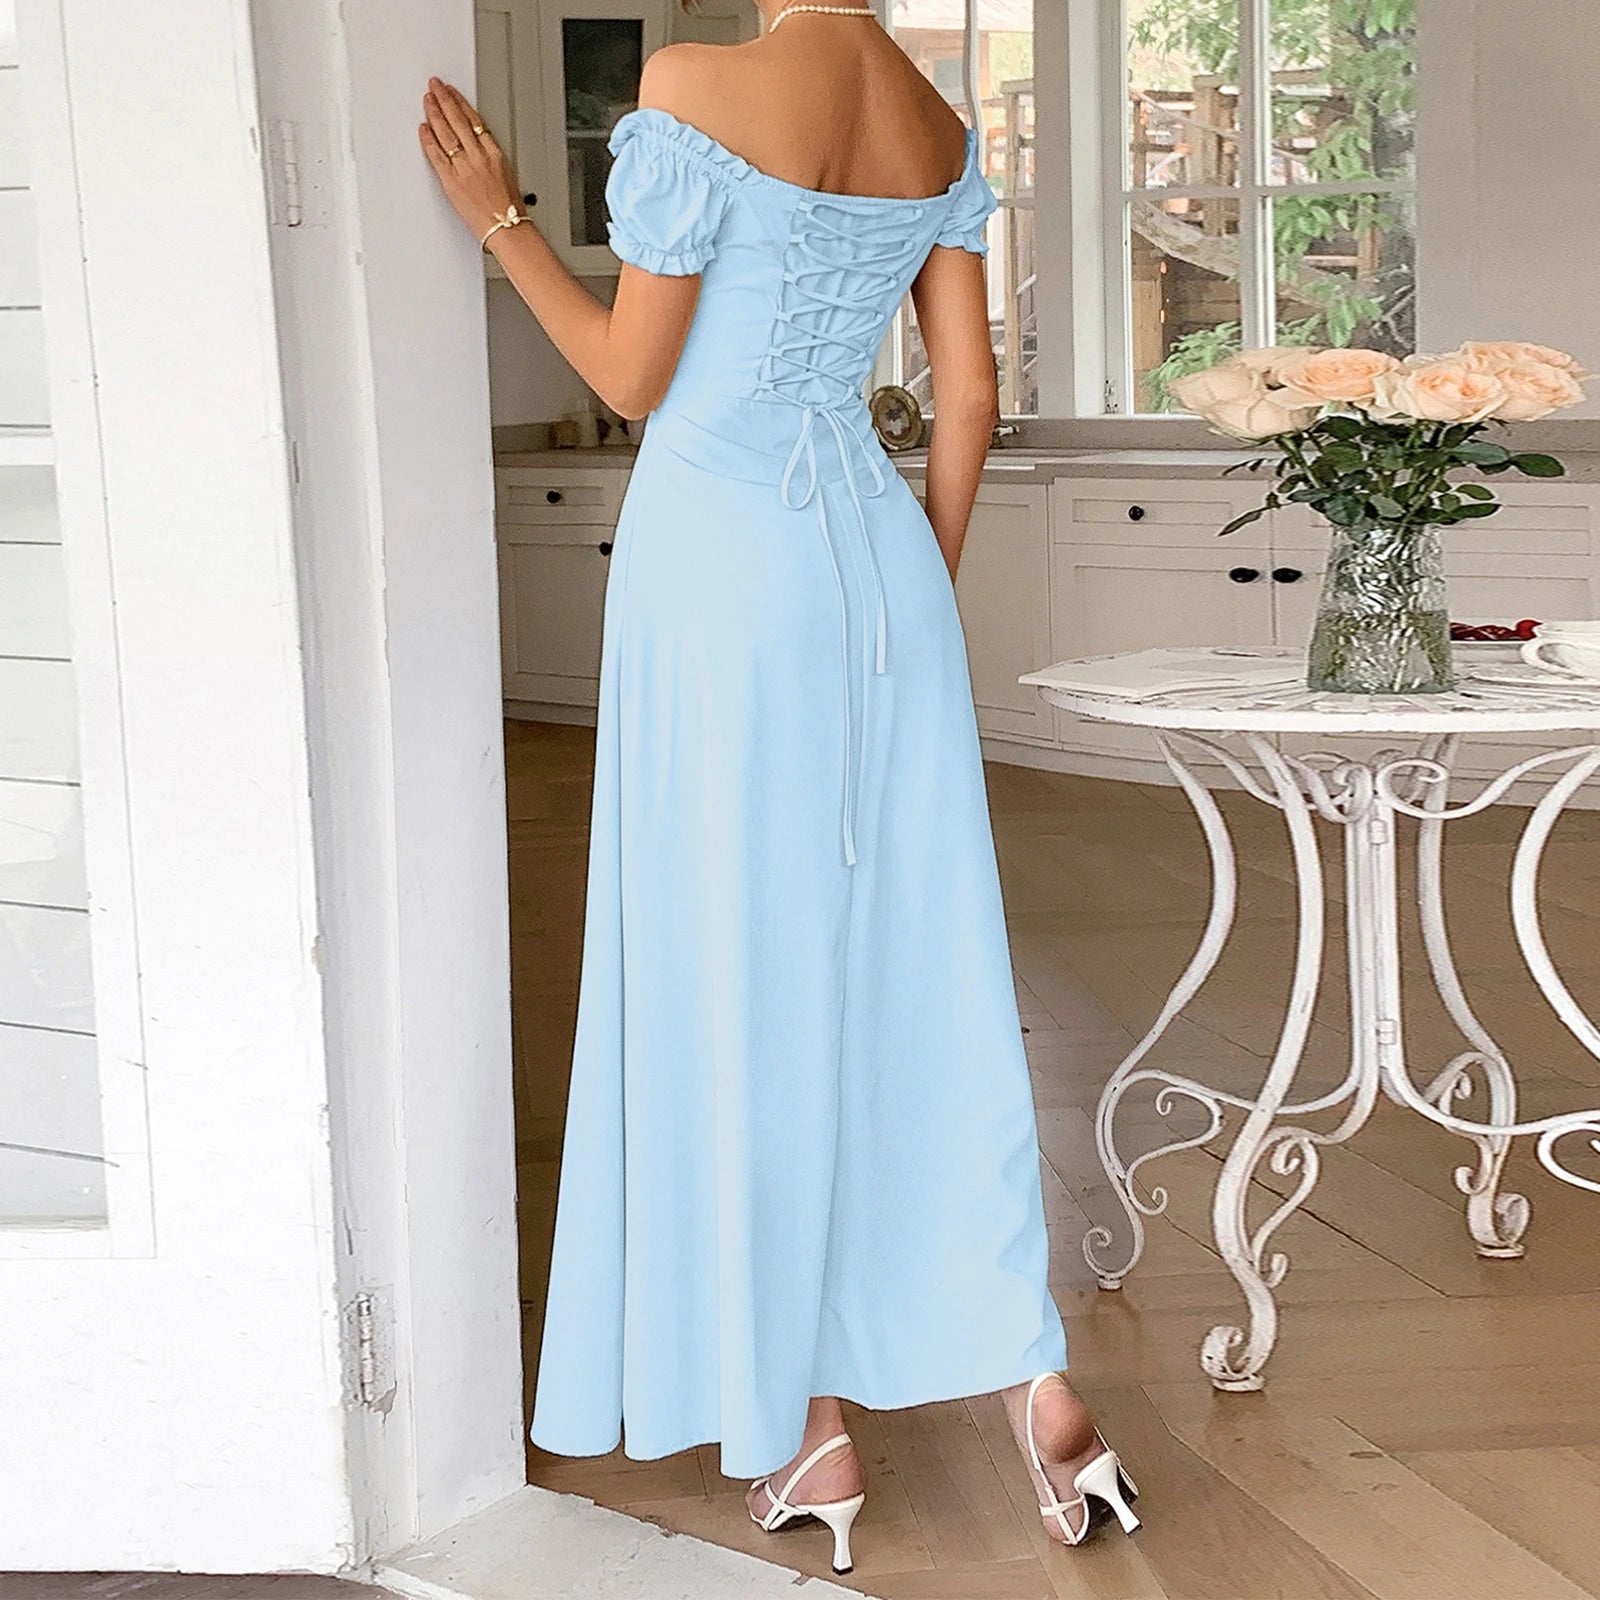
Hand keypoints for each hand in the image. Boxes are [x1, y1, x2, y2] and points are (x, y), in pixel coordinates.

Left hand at [419, 76, 520, 242]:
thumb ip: (490, 158)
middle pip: (458, 120)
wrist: (507, 229)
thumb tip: (478, 147)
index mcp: (494, 154)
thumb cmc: (510, 210)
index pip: (474, 120)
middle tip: (434, 86)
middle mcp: (478, 157)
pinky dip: (429, 140)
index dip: (460, 103)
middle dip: (444, 99)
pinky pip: (437, 155)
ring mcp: (464, 168)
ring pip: (446, 133)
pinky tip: (423, 128)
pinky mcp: (451, 181)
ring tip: (427, 99)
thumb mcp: (507, 175)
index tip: (452, 92)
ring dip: (434, 113)